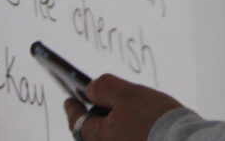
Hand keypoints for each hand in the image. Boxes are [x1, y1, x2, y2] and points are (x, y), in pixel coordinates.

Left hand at [64, 74, 182, 140]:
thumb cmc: (156, 120)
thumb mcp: (127, 94)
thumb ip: (105, 88)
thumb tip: (90, 89)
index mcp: (100, 138)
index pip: (78, 121)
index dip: (73, 108)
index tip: (69, 100)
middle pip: (93, 132)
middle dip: (93, 116)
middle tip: (94, 101)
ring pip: (111, 136)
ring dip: (111, 123)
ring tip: (120, 107)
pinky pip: (126, 138)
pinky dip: (126, 129)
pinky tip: (138, 120)